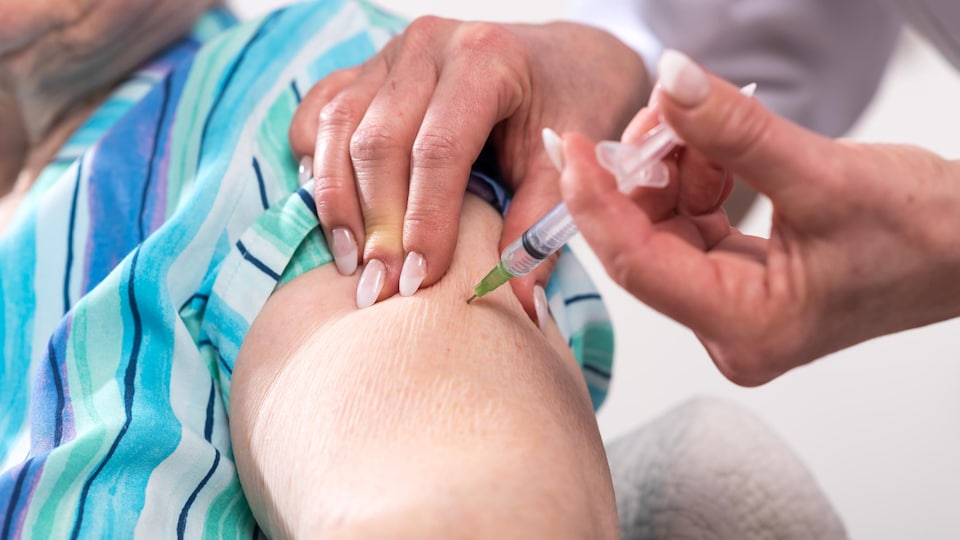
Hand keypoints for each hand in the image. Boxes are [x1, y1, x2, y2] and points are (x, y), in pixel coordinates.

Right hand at [288, 16, 648, 316]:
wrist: (561, 59)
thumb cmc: (568, 107)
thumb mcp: (565, 162)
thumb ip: (539, 226)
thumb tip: (520, 300)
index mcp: (485, 59)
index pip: (439, 148)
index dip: (425, 219)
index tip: (421, 280)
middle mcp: (429, 45)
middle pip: (379, 141)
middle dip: (377, 223)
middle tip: (381, 288)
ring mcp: (390, 53)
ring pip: (338, 127)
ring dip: (336, 202)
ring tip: (351, 263)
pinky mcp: (366, 69)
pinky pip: (319, 111)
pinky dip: (316, 162)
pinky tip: (331, 212)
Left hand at [560, 50, 959, 384]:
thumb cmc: (928, 234)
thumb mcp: (825, 175)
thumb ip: (738, 133)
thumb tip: (670, 82)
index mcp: (747, 328)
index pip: (638, 264)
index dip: (595, 200)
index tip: (570, 146)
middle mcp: (732, 328)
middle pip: (647, 243)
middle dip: (644, 172)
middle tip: (661, 112)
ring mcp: (736, 305)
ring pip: (668, 227)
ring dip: (675, 168)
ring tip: (704, 122)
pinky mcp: (744, 279)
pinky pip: (696, 222)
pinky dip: (699, 177)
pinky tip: (720, 146)